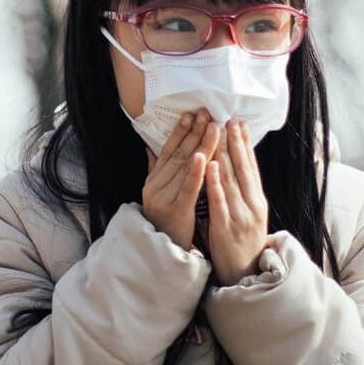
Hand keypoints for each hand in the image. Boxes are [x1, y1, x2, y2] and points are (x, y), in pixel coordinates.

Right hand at [141, 109, 220, 250]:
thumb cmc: (166, 221)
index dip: (180, 131)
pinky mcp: (176, 210)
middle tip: (206, 112)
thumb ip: (156, 169)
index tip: (191, 114)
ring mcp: (164, 197)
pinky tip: (205, 157)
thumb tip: (150, 147)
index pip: (169, 150)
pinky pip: (188, 188)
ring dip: (200, 145)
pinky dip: (196, 172)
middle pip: (178, 154)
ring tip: (213, 127)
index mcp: (154, 180)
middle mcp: (156, 185)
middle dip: (194, 131)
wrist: (163, 251)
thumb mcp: (159, 193)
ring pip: (185, 167)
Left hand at [206, 119, 273, 285]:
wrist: (244, 272)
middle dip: (235, 141)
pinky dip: (214, 182)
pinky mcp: (227, 226)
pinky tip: (209, 165)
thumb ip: (243, 190)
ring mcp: (241, 215)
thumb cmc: (242, 239)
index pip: (250, 165)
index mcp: (257, 198)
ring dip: (224, 154)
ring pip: (231, 179)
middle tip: (229, 118)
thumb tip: (237, 166)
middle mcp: (252, 203)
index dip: (245, 143)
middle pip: (242, 167)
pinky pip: (219, 201)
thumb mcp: (249, 212)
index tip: (239, 122)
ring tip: (218, 132)